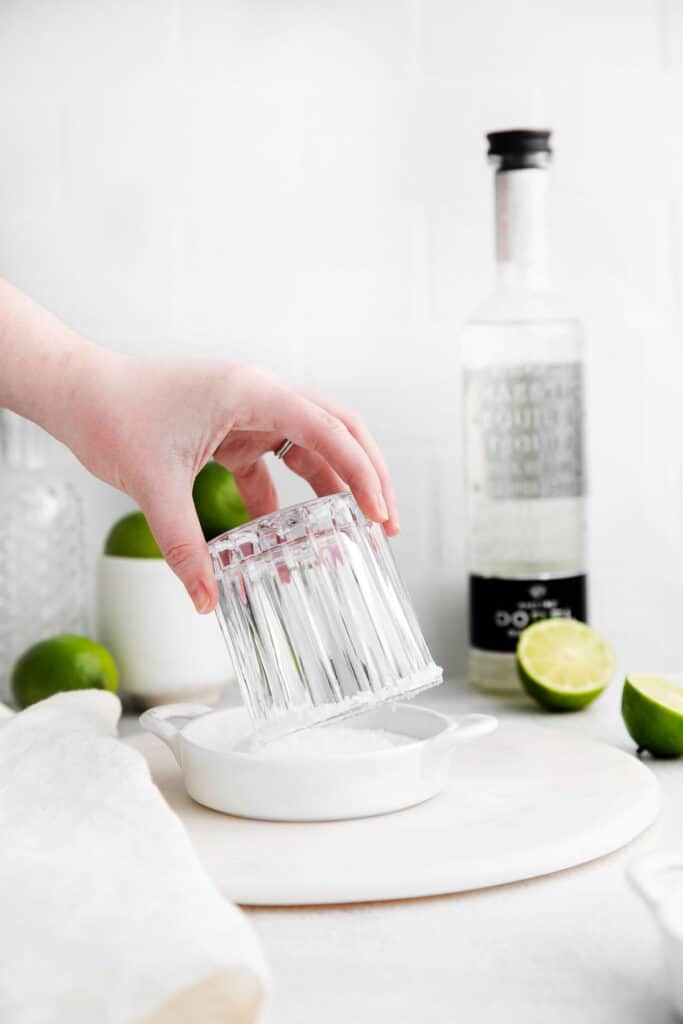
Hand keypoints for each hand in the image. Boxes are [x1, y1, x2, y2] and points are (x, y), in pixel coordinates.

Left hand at [66, 356, 398, 612]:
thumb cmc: (112, 415)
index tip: (379, 515)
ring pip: (309, 446)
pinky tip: (282, 537)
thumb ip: (184, 545)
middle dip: (367, 475)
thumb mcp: (154, 484)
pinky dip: (283, 500)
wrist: (77, 392)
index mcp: (252, 392)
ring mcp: (247, 411)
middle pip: (336, 430)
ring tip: (350, 532)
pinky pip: (271, 465)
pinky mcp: (231, 430)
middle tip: (385, 522)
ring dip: (332, 487)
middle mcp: (259, 395)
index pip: (328, 430)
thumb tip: (206, 600)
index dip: (361, 473)